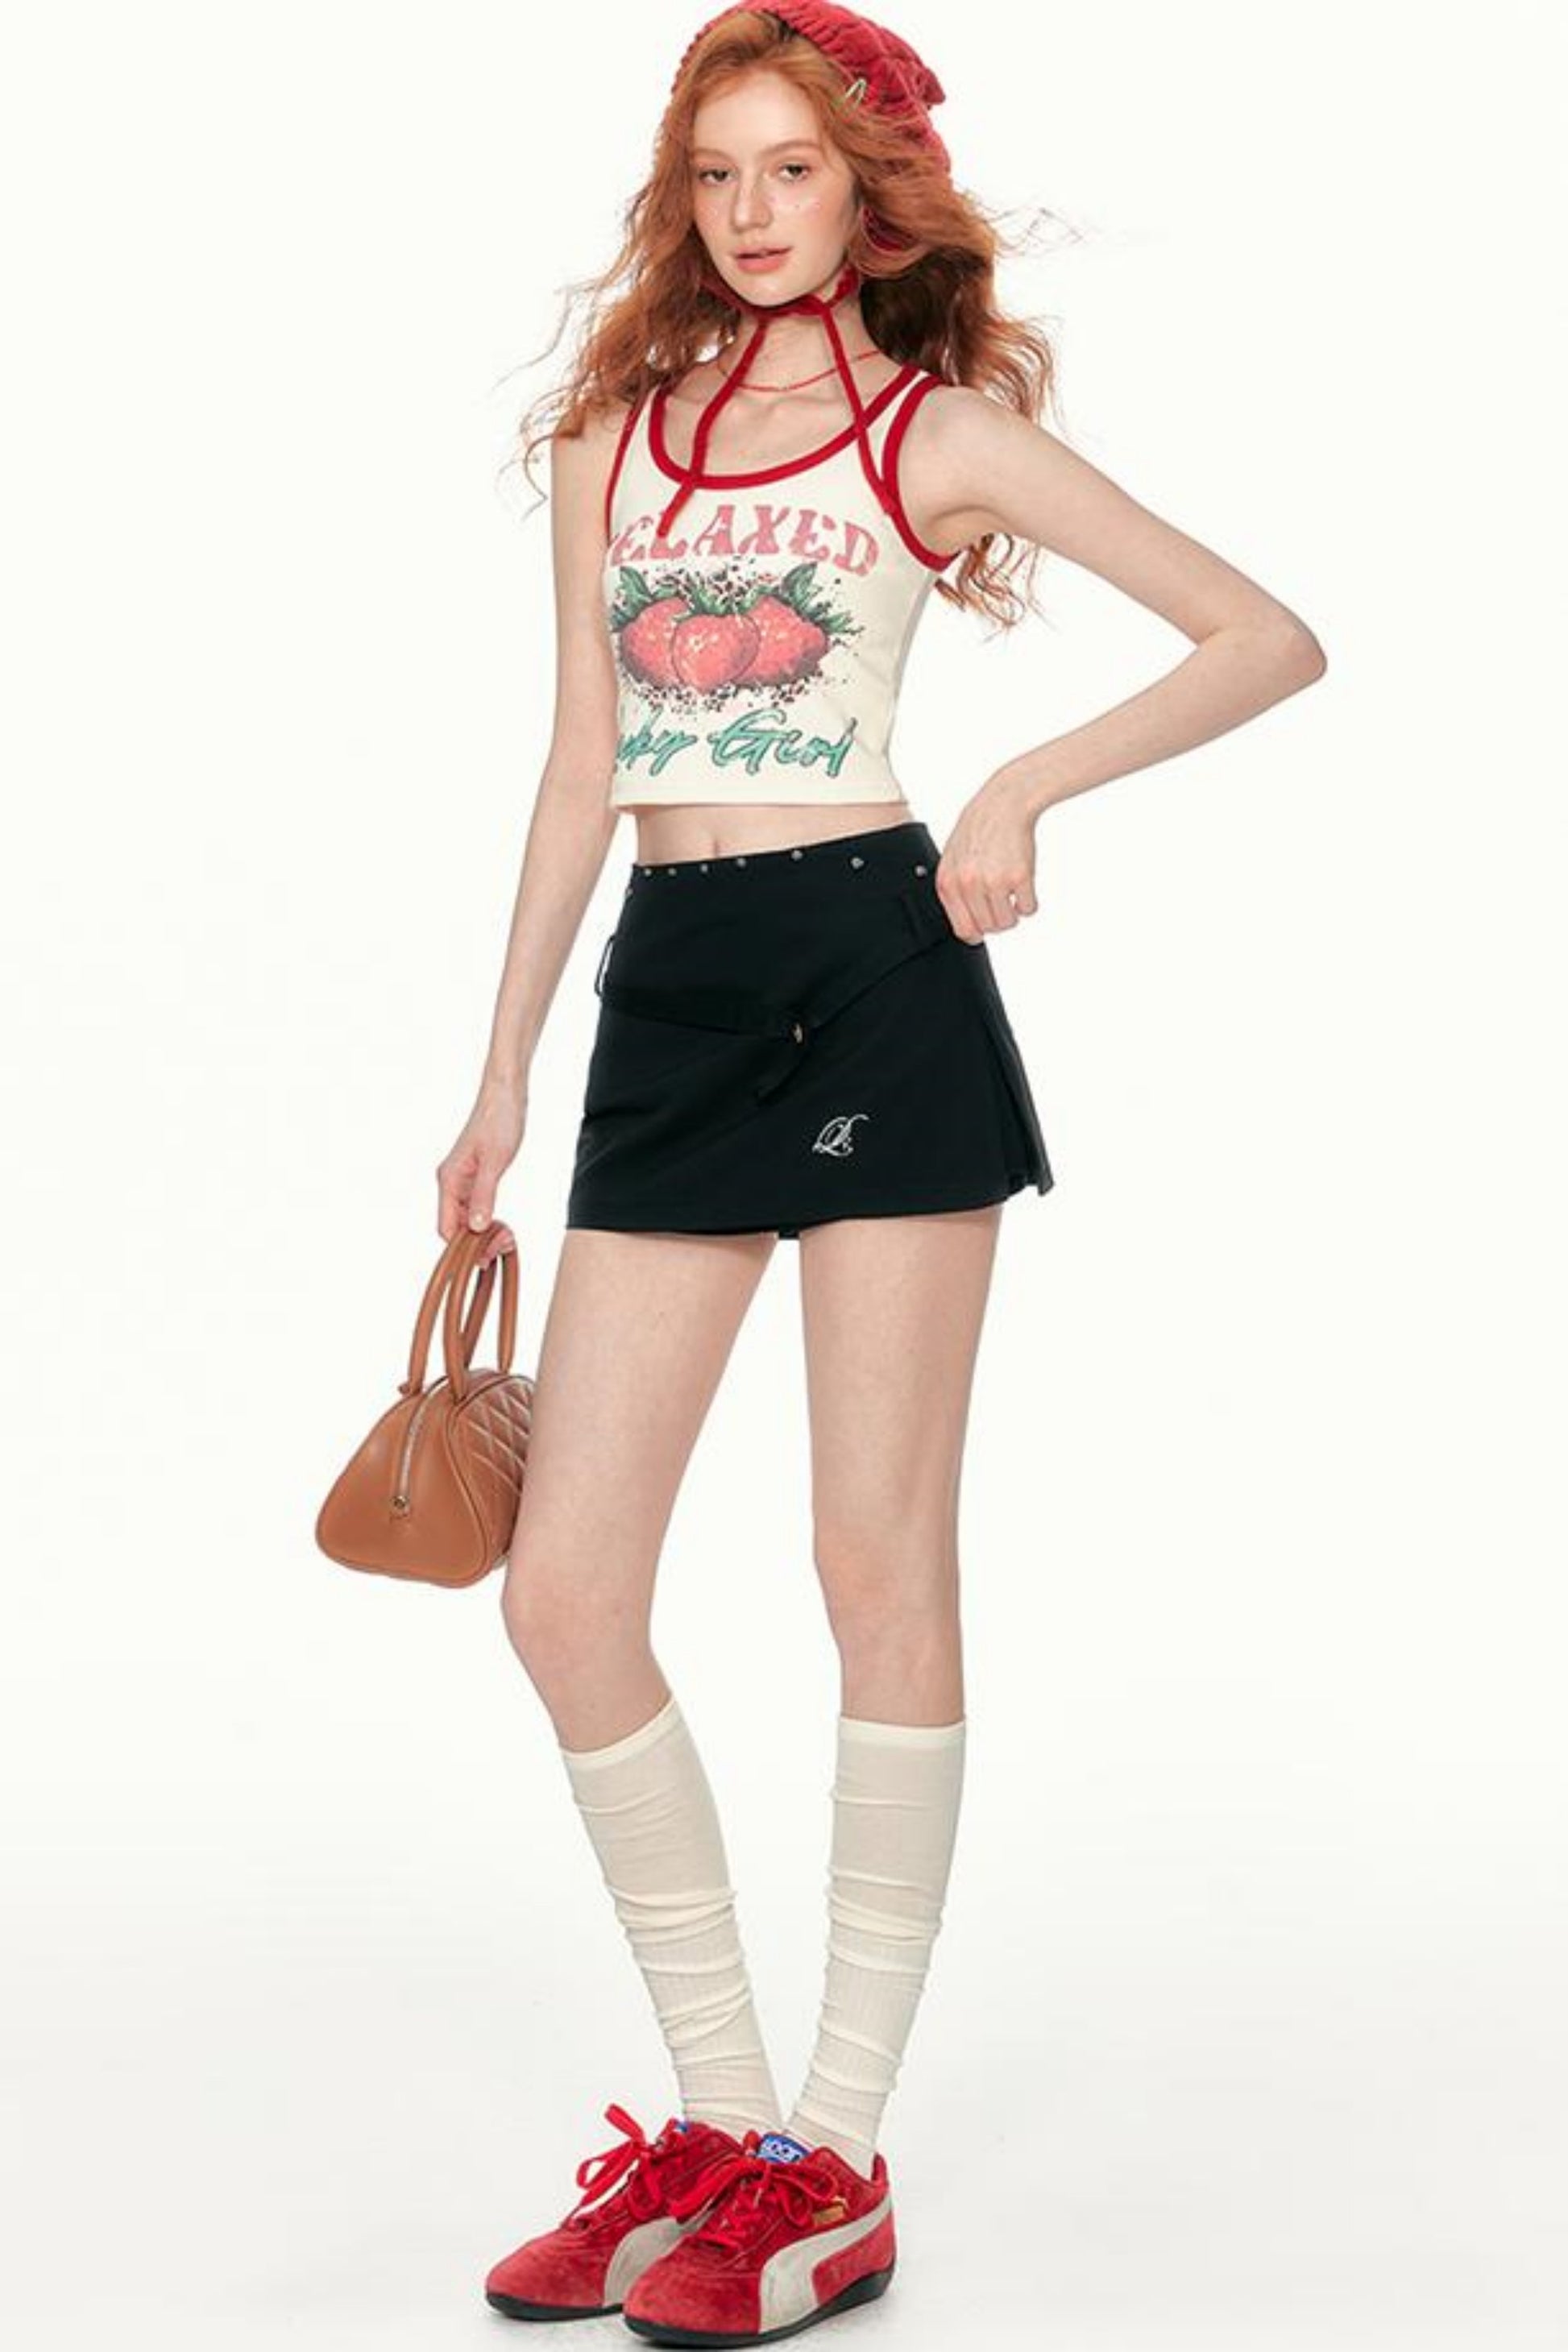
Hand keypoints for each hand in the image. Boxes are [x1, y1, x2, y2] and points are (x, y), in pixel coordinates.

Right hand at [437, 1075, 525, 1261]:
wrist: (506, 1094)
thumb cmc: (499, 1121)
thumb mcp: (495, 1161)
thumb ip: (484, 1195)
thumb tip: (477, 1227)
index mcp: (449, 1180)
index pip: (447, 1228)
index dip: (465, 1247)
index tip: (487, 1256)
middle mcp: (451, 1182)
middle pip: (457, 1227)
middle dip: (479, 1242)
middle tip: (505, 1245)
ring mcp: (463, 1180)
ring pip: (468, 1219)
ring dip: (486, 1233)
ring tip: (508, 1238)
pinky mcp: (477, 1176)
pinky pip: (477, 1208)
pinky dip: (489, 1220)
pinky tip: (504, 1225)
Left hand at [935, 776, 1040, 943]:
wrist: (1004, 803)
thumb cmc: (979, 829)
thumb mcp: (953, 859)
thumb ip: (956, 890)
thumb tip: (968, 926)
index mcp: (949, 883)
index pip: (962, 929)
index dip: (976, 932)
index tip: (984, 928)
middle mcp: (969, 885)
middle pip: (988, 928)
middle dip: (997, 919)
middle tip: (1001, 900)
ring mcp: (994, 881)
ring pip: (1008, 922)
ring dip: (1013, 912)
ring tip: (1011, 892)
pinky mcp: (1019, 876)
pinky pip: (1028, 909)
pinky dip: (1029, 903)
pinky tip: (1023, 887)